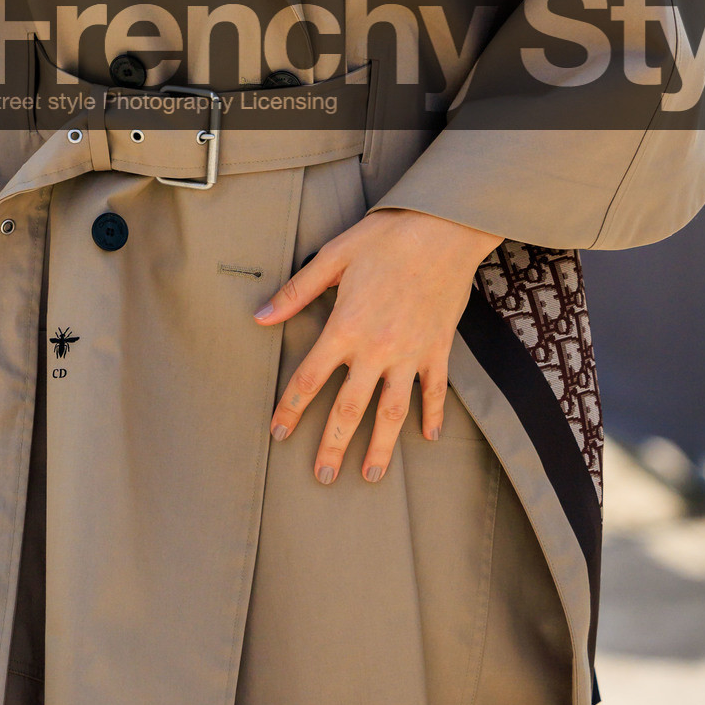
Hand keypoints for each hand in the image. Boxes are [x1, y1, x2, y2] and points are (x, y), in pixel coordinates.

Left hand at [254, 208, 501, 484]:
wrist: (445, 229)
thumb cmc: (386, 237)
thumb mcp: (333, 257)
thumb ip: (296, 292)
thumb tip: (260, 317)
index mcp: (345, 327)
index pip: (309, 378)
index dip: (291, 408)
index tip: (279, 432)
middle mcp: (377, 349)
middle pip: (349, 409)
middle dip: (333, 446)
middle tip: (321, 476)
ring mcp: (411, 353)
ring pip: (393, 411)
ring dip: (381, 446)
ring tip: (370, 475)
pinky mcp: (439, 348)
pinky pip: (434, 390)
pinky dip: (432, 414)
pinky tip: (428, 437)